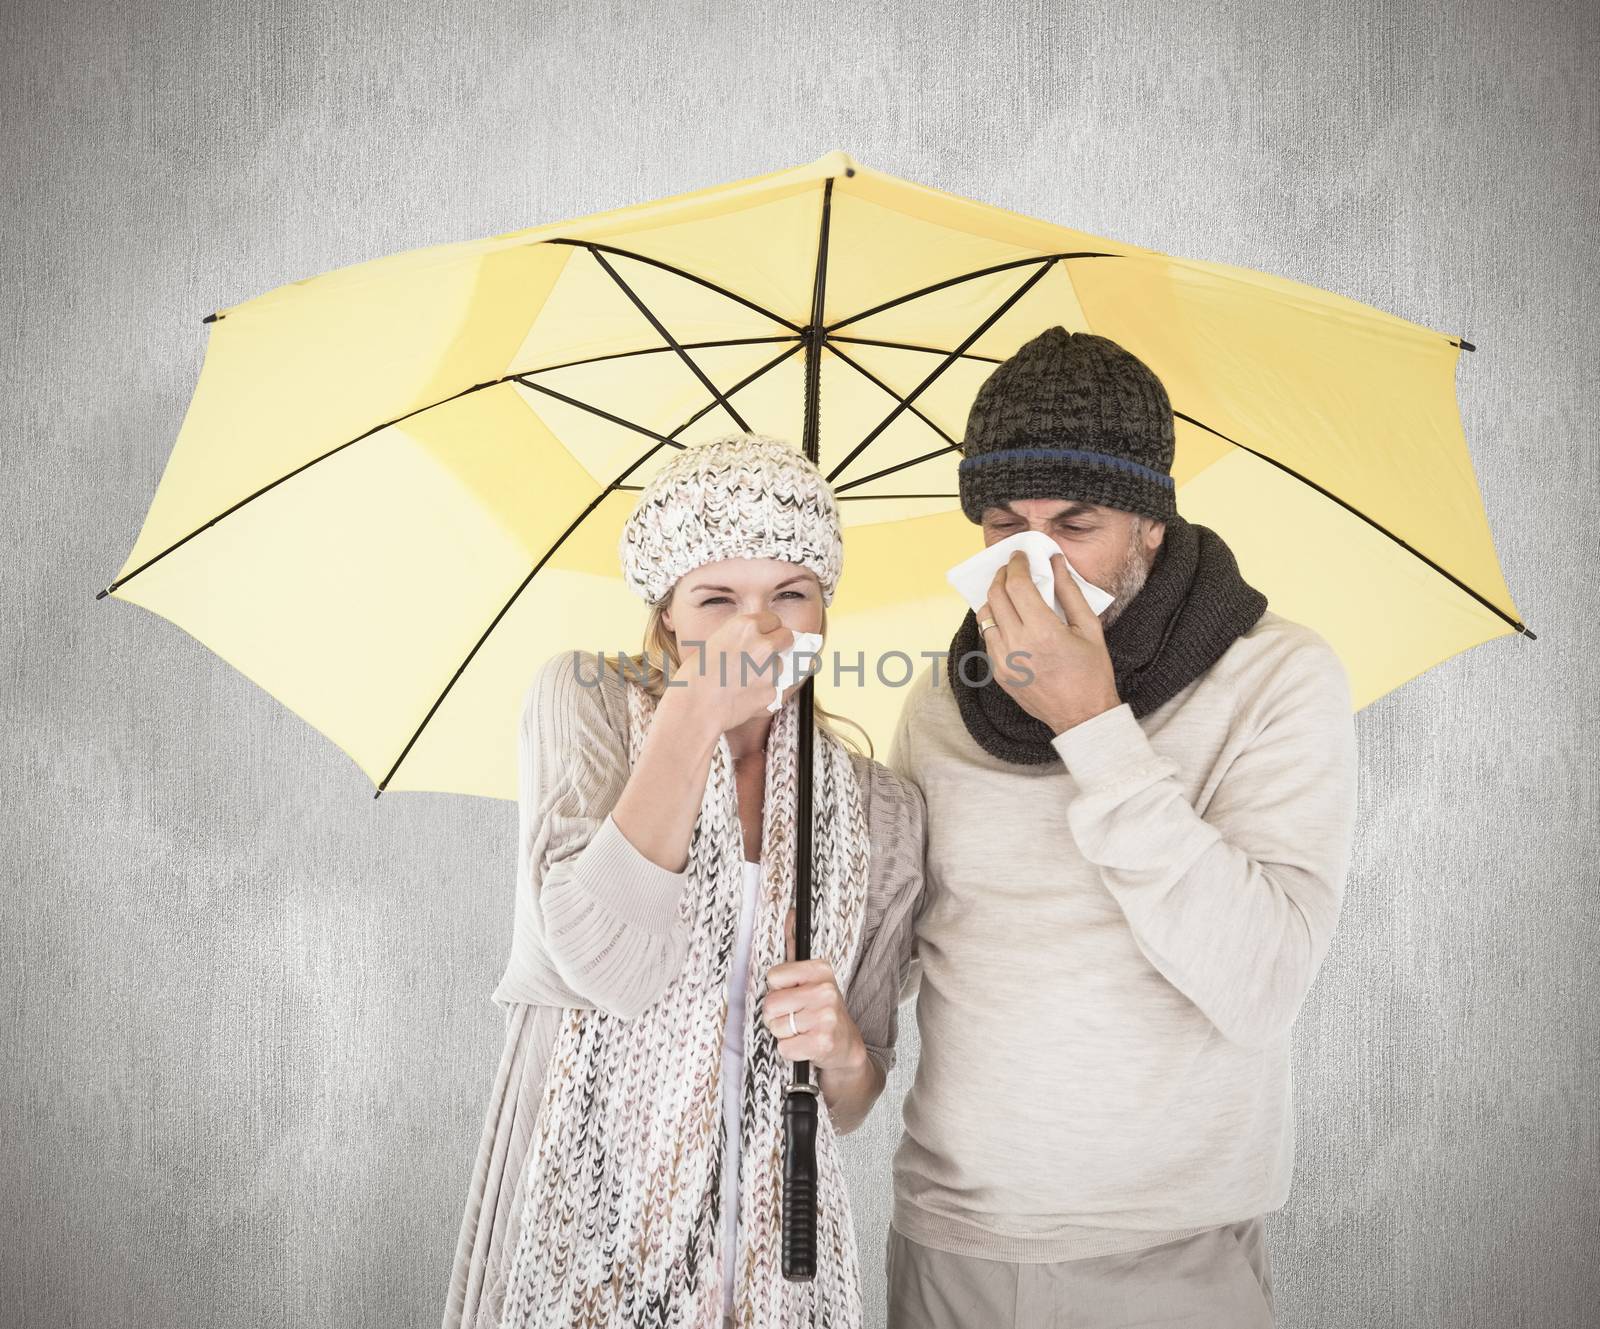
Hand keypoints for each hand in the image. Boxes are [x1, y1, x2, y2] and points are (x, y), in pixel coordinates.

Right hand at [671, 612, 808, 732]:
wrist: (694, 706)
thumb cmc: (696, 675)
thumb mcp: (716, 642)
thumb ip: (741, 637)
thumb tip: (758, 638)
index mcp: (745, 626)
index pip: (774, 619)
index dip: (769, 629)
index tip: (764, 637)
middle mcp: (762, 644)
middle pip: (787, 637)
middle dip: (780, 644)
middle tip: (765, 655)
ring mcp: (770, 669)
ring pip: (782, 664)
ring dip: (772, 669)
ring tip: (748, 679)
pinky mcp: (772, 692)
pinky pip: (776, 687)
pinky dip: (766, 691)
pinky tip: (747, 694)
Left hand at [761, 907, 867, 1072]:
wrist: (846, 1046)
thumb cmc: (822, 1010)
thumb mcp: (812, 977)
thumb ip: (795, 945)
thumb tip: (791, 911)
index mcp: (820, 969)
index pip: (773, 977)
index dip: (779, 990)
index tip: (796, 995)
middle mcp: (826, 990)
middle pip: (770, 1004)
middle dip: (778, 1016)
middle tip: (798, 1018)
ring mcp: (825, 1017)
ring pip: (776, 1027)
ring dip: (785, 1035)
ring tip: (804, 1031)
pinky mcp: (822, 1043)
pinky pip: (784, 1047)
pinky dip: (790, 1051)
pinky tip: (807, 1046)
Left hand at [976, 549, 1120, 733]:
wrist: (1082, 717)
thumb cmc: (1092, 672)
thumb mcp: (1089, 628)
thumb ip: (1070, 591)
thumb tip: (1055, 562)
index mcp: (1043, 631)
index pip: (1016, 585)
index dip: (1016, 565)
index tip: (1019, 557)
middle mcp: (1017, 645)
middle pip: (995, 596)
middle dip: (1001, 576)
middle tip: (1011, 569)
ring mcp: (1003, 661)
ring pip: (985, 616)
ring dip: (994, 599)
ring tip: (1008, 592)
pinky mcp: (998, 673)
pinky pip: (988, 638)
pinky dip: (995, 622)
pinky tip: (1010, 619)